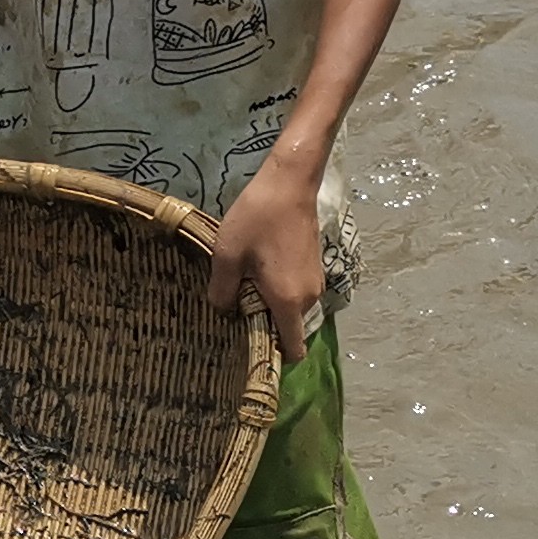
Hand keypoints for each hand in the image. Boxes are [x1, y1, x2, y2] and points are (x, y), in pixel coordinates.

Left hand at [204, 160, 325, 360]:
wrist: (289, 182)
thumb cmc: (257, 218)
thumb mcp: (227, 255)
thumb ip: (222, 290)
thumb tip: (221, 310)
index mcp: (288, 301)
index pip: (292, 349)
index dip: (273, 356)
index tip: (248, 349)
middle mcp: (308, 297)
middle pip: (290, 329)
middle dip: (266, 327)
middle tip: (235, 311)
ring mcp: (315, 280)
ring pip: (292, 309)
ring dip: (271, 306)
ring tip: (242, 288)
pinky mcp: (314, 265)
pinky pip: (296, 291)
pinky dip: (279, 290)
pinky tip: (257, 270)